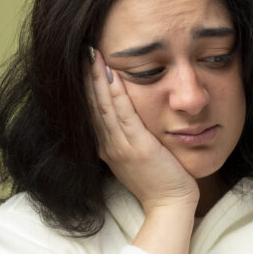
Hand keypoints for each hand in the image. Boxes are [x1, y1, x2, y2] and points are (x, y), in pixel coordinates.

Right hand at [88, 50, 198, 213]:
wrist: (170, 205)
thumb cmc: (159, 181)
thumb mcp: (137, 157)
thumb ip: (129, 138)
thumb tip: (129, 119)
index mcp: (107, 146)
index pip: (91, 110)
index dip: (86, 85)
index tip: (84, 62)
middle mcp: (108, 145)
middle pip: (91, 104)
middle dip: (86, 75)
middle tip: (83, 49)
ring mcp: (120, 146)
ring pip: (103, 105)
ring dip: (96, 78)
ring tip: (92, 53)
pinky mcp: (137, 146)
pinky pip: (122, 114)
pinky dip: (115, 92)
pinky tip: (112, 73)